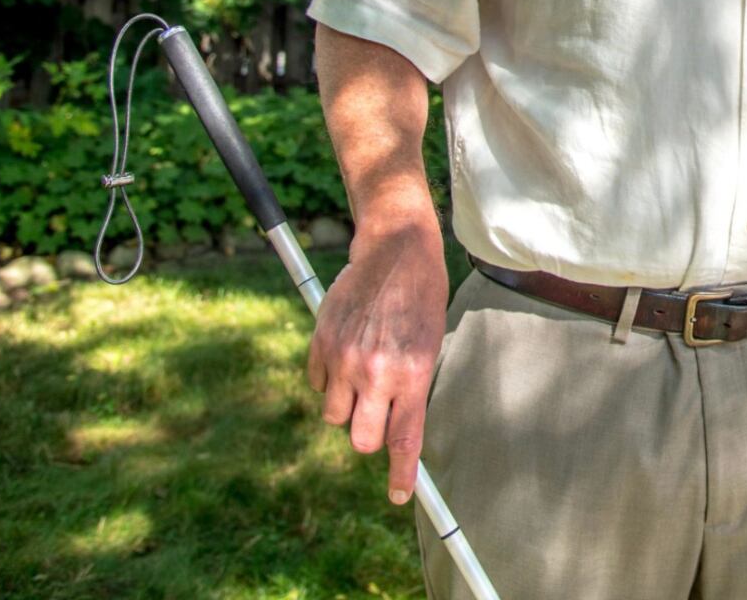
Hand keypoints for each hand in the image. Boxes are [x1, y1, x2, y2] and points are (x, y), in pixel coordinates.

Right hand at [306, 219, 449, 505]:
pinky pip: (317, 384)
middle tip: (376, 415)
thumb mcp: (429, 345)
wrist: (393, 251)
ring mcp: (344, 358)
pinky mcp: (321, 343)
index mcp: (412, 373)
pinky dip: (328, 378)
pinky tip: (346, 351)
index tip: (401, 495)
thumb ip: (410, 388)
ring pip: (334, 415)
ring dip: (347, 406)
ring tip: (362, 373)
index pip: (404, 439)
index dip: (402, 474)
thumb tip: (396, 431)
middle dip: (367, 436)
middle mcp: (376, 371)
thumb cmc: (420, 299)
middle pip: (360, 439)